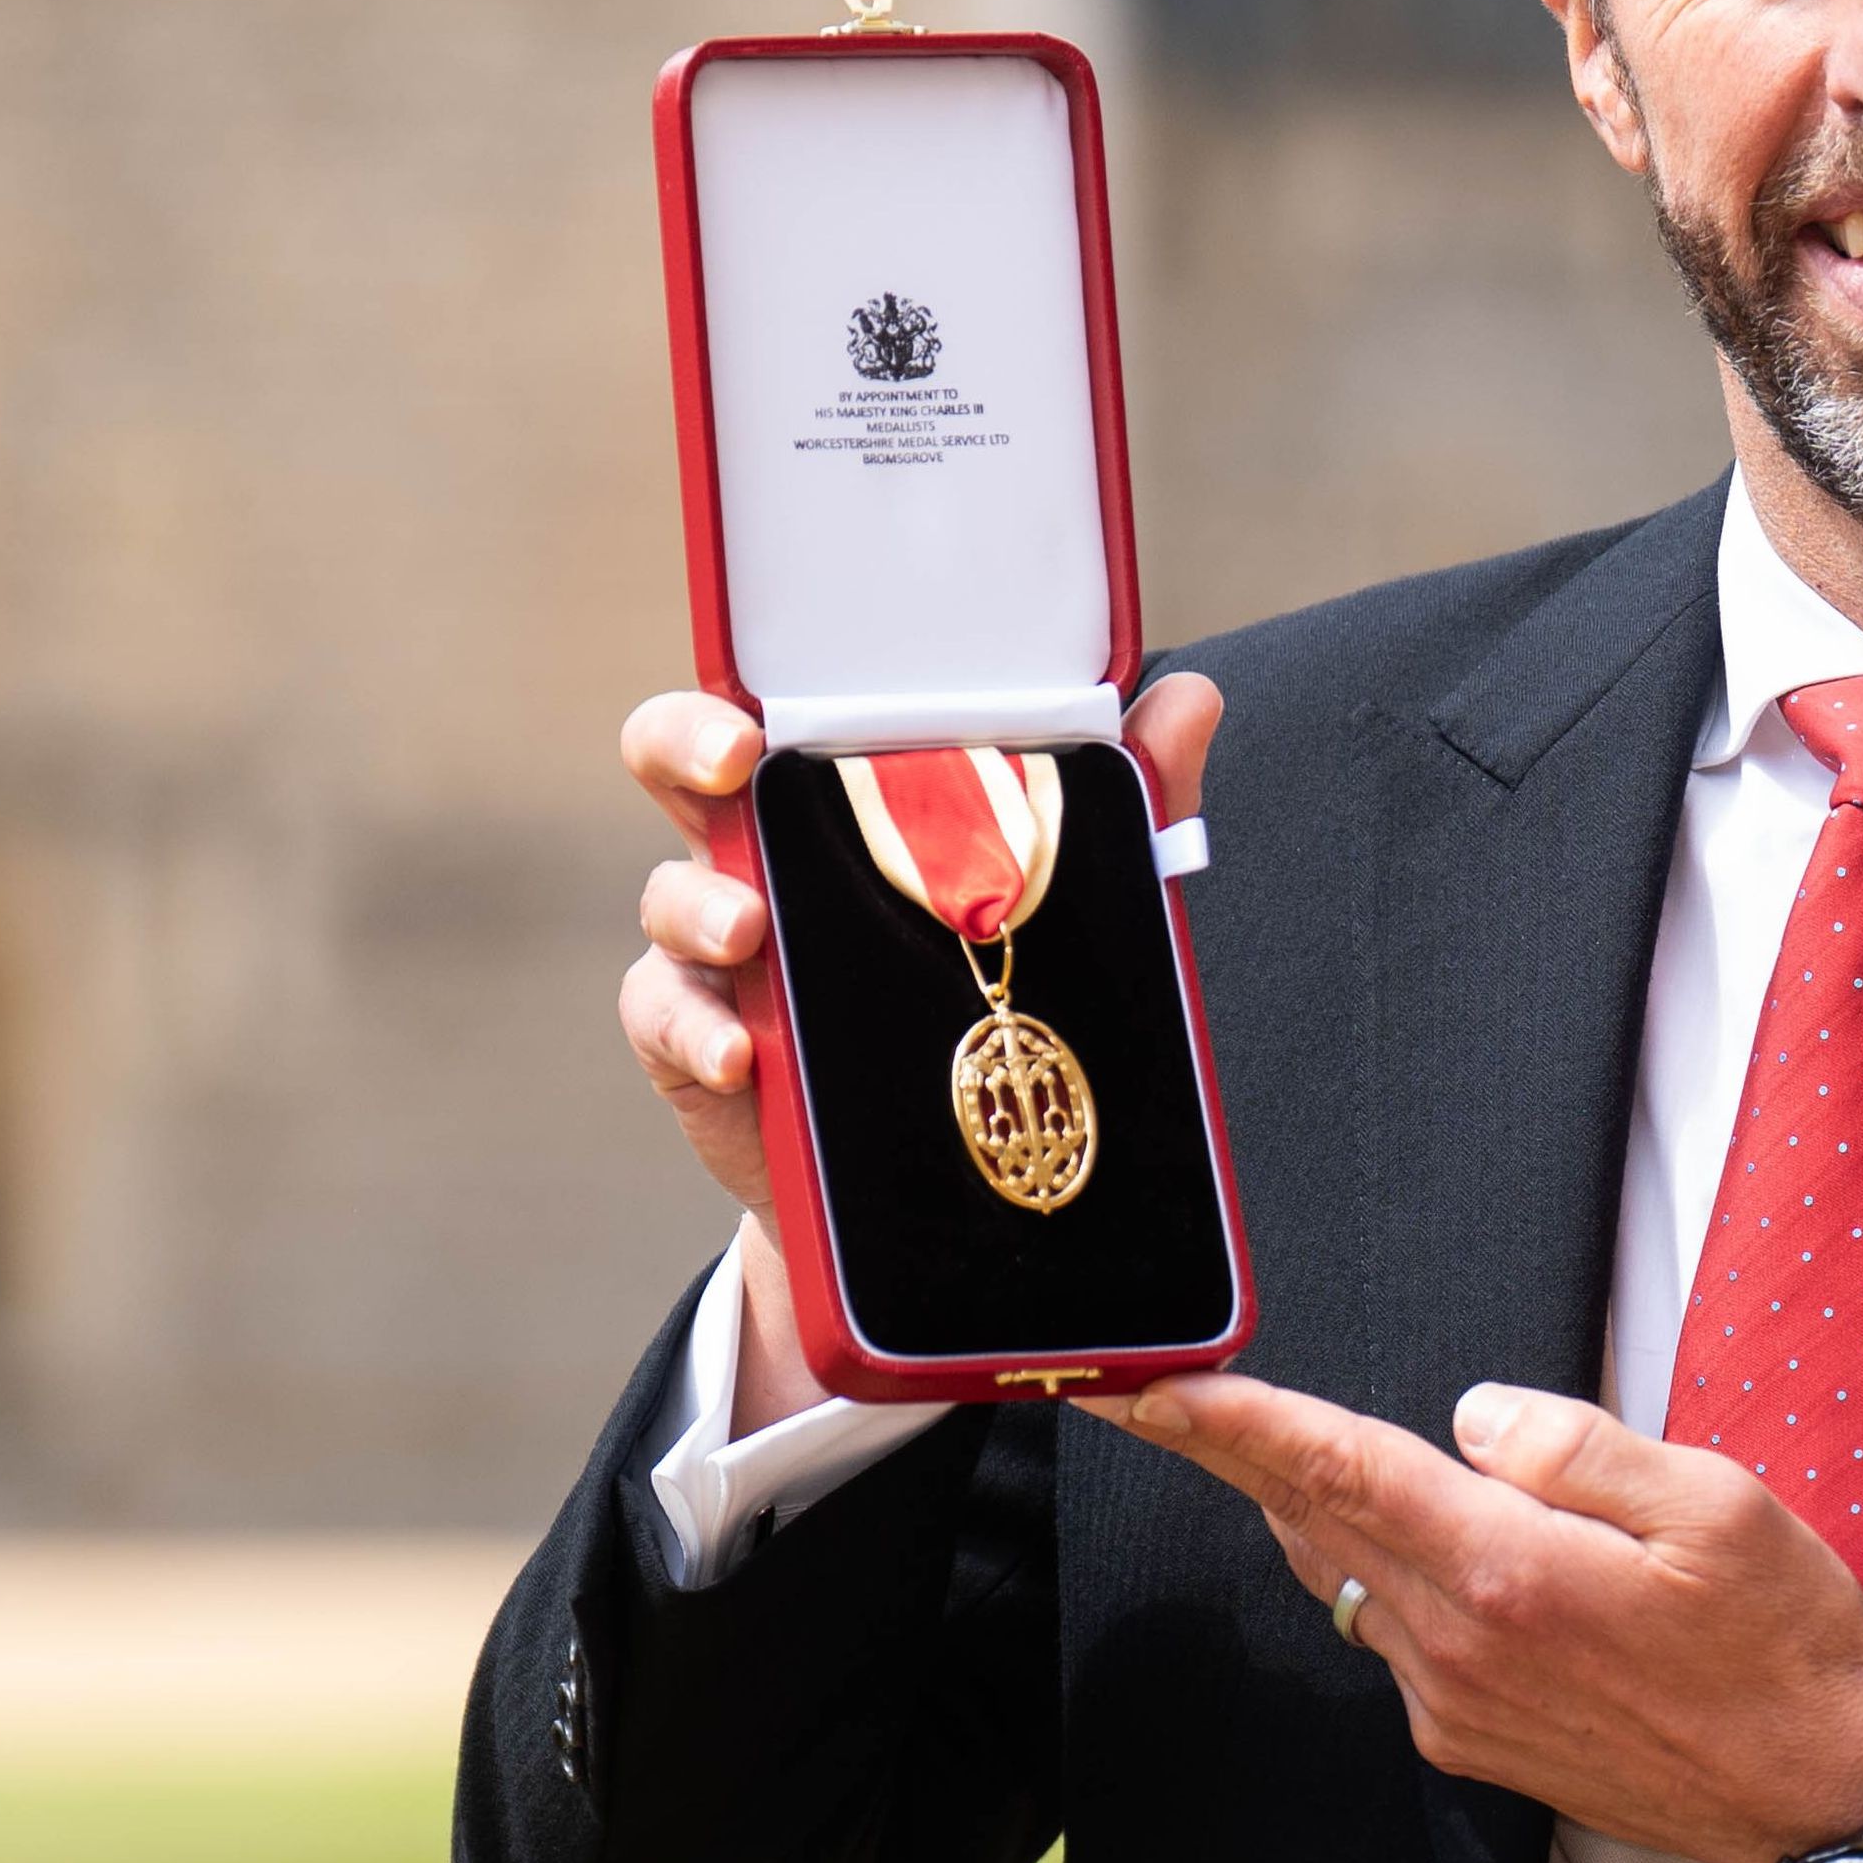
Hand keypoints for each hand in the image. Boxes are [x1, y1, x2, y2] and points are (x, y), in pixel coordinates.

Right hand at [619, 672, 1225, 1433]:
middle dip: (684, 749)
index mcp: (833, 798)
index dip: (732, 703)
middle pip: (675, 767)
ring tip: (749, 932)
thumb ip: (1125, 798)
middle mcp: (759, 854)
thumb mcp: (1061, 895)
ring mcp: (718, 950)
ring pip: (670, 901)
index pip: (761, 713)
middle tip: (735, 767)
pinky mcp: (701, 1040)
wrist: (939, 1165)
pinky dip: (699, 1034)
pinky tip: (744, 1056)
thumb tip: (1192, 697)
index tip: (756, 724)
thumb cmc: (986, 984)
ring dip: (703, 910)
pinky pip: (670, 1021)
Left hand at [1088, 1373, 1862, 1862]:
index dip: (1238, 1422)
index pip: (1342, 1472)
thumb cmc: (1781, 1644)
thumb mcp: (1714, 1503)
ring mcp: (1455, 1701)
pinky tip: (1391, 1534)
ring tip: (1247, 1440)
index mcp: (1511, 1572)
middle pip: (1314, 1520)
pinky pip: (1390, 1632)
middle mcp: (1459, 1645)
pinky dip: (1371, 1570)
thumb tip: (1473, 1415)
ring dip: (1298, 1506)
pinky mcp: (1468, 1737)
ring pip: (1346, 1578)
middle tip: (1141, 1395)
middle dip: (1225, 1450)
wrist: (1815, 1794)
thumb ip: (1577, 1446)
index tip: (1154, 1389)